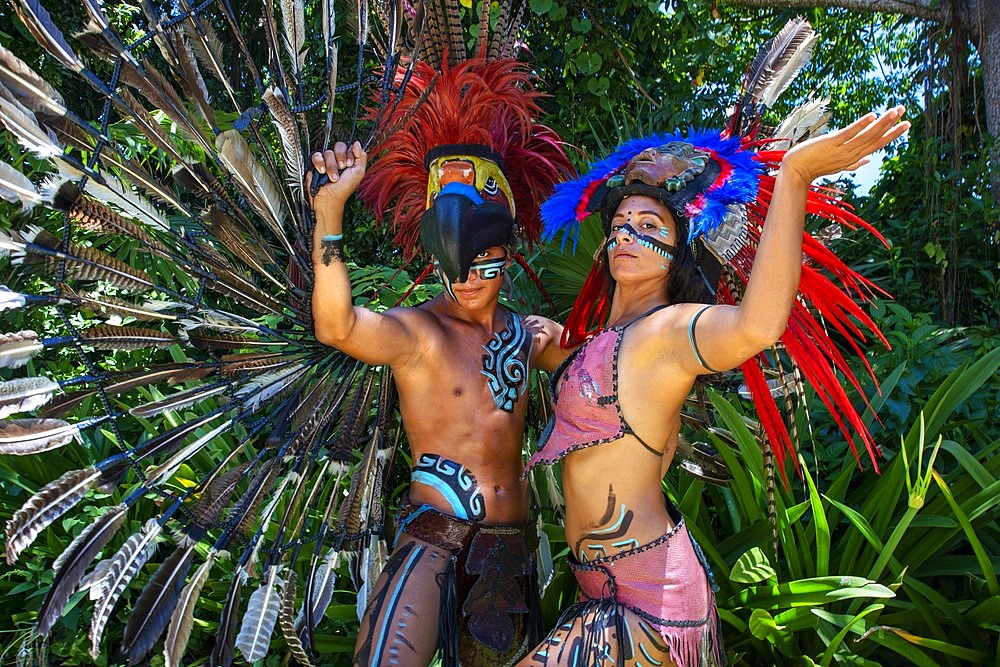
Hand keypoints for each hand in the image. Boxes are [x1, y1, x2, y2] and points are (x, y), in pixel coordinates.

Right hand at [307, 141, 367, 208]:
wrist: (330, 198)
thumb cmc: (344, 189)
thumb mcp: (358, 173)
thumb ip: (361, 157)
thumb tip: (357, 144)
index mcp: (349, 160)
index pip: (349, 147)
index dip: (349, 155)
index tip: (349, 165)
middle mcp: (338, 159)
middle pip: (339, 146)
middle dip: (340, 158)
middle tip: (341, 168)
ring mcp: (327, 160)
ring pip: (328, 152)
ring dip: (331, 166)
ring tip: (332, 177)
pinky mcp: (316, 163)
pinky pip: (316, 155)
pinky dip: (319, 164)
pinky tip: (322, 172)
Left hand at [780, 106, 909, 184]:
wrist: (796, 171)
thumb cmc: (815, 165)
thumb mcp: (838, 164)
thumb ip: (854, 162)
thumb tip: (868, 159)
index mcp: (853, 158)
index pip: (877, 145)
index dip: (891, 135)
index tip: (905, 125)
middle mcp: (851, 154)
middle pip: (875, 140)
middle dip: (892, 127)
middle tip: (906, 115)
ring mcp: (841, 149)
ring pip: (867, 135)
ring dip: (882, 123)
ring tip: (895, 111)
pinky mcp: (831, 143)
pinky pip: (849, 133)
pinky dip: (861, 125)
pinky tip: (872, 115)